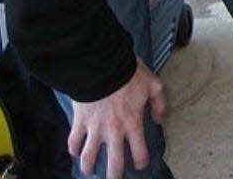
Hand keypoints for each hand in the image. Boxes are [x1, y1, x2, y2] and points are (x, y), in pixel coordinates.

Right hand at [68, 58, 165, 178]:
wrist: (103, 65)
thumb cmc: (129, 74)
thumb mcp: (154, 84)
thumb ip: (159, 103)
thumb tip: (158, 120)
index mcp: (133, 122)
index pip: (139, 151)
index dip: (141, 161)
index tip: (140, 164)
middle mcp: (113, 131)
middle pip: (113, 163)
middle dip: (115, 175)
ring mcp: (94, 128)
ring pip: (88, 158)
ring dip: (89, 166)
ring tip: (90, 169)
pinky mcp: (79, 122)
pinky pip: (73, 142)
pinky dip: (73, 149)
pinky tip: (76, 151)